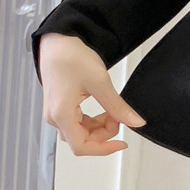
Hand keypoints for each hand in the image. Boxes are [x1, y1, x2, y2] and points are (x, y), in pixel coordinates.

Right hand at [39, 32, 145, 155]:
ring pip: (79, 132)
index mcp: (61, 114)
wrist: (58, 41)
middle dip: (104, 133)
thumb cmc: (72, 57)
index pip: (82, 146)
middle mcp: (54, 117)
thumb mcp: (100, 82)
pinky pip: (76, 123)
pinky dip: (92, 120)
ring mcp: (55, 112)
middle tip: (120, 116)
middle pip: (81, 140)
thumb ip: (117, 106)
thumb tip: (135, 122)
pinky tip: (104, 109)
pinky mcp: (59, 106)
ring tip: (113, 110)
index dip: (104, 149)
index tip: (122, 143)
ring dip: (99, 126)